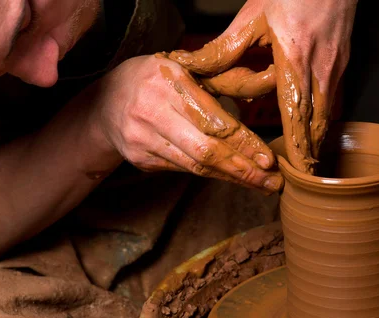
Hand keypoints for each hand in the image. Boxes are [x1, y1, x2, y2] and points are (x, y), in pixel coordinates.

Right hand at [92, 54, 283, 192]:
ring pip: (195, 166)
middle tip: (272, 183)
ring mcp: (143, 140)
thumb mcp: (184, 70)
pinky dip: (211, 175)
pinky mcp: (140, 159)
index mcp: (169, 82)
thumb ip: (218, 86)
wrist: (105, 102)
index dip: (243, 143)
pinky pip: (182, 170)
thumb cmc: (156, 81)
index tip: (268, 159)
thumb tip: (262, 98)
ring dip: (231, 178)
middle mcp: (152, 112)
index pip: (214, 120)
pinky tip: (232, 177)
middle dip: (243, 170)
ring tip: (260, 186)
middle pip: (205, 151)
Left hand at [169, 0, 357, 173]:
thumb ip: (224, 47)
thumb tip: (192, 65)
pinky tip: (317, 128)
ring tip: (309, 161)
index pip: (296, 111)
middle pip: (318, 120)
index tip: (294, 167)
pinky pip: (335, 97)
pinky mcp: (342, 60)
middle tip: (302, 176)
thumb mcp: (252, 14)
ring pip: (329, 112)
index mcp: (295, 58)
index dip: (296, 142)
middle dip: (310, 150)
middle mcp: (320, 67)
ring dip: (319, 138)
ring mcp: (336, 65)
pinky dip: (325, 117)